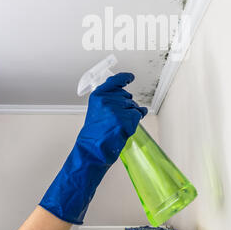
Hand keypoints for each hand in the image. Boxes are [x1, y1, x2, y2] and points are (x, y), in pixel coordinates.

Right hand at [39, 73, 146, 224]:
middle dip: (127, 106)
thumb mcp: (97, 111)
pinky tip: (125, 129)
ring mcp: (116, 109)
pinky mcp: (125, 120)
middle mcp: (106, 100)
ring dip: (131, 115)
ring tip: (118, 126)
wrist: (91, 151)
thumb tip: (125, 95)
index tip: (130, 77)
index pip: (115, 81)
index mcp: (98, 96)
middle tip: (116, 120)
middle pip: (127, 96)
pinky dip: (136, 122)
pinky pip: (138, 115)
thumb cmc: (94, 135)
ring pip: (134, 106)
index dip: (125, 78)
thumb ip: (108, 100)